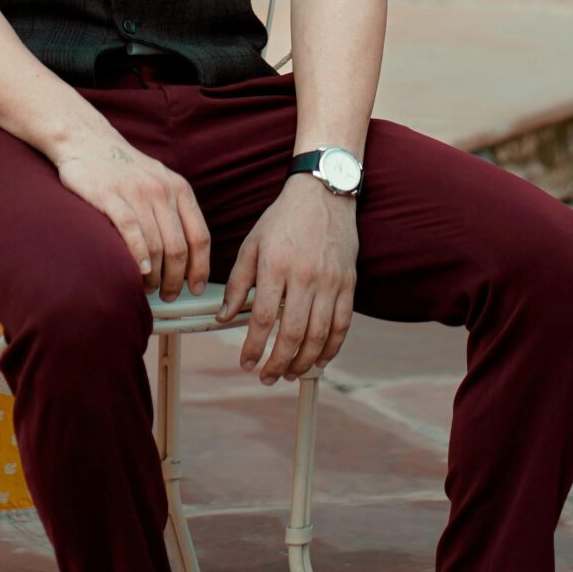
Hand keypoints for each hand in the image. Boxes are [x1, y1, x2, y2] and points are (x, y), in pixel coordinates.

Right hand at [54, 129, 211, 299]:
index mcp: (179, 188)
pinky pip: (130, 231)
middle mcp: (161, 190)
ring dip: (154, 276)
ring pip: (155, 245)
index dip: (200, 268)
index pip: (199, 236)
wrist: (87, 140)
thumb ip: (174, 211)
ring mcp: (136, 192)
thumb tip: (187, 257)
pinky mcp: (110, 195)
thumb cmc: (124, 169)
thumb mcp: (158, 182)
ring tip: (148, 288)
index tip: (195, 289)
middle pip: (178, 247)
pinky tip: (138, 272)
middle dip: (175, 279)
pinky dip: (137, 256)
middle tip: (168, 295)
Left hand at [218, 178, 356, 381]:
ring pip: (319, 334)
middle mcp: (305, 276)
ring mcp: (330, 281)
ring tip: (289, 374)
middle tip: (267, 377)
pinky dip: (332, 348)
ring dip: (303, 362)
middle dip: (278, 362)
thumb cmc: (283, 219)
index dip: (254, 347)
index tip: (246, 363)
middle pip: (292, 333)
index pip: (263, 318)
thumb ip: (238, 282)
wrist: (323, 194)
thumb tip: (224, 317)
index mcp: (276, 265)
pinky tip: (319, 361)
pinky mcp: (348, 283)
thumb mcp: (252, 244)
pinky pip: (342, 325)